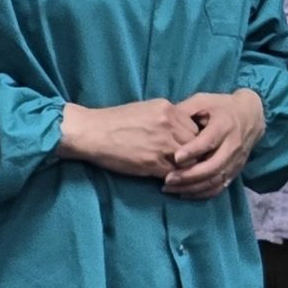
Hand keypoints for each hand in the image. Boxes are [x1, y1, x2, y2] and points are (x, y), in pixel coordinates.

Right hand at [59, 99, 195, 177]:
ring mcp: (162, 144)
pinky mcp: (152, 162)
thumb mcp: (146, 109)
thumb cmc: (115, 121)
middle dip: (194, 153)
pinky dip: (174, 177)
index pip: (196, 126)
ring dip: (185, 167)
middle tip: (189, 162)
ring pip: (189, 159)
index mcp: (168, 109)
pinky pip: (174, 172)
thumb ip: (168, 118)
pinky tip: (168, 178)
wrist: (91, 132)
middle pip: (197, 142)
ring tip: (180, 171)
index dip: (195, 138)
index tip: (190, 146)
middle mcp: (169, 124)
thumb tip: (184, 130)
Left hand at [161, 89, 263, 200]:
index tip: (176, 157)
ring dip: (193, 187)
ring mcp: (236, 160)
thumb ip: (184, 110)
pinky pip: (220, 186)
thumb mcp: (203, 101)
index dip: (193, 150)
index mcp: (225, 125)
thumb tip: (164, 122)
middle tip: (167, 179)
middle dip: (189, 175)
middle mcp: (233, 144)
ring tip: (171, 188)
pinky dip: (202, 193)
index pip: (209, 141)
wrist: (251, 116)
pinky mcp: (235, 170)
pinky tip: (184, 193)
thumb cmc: (221, 107)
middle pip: (213, 166)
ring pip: (215, 179)